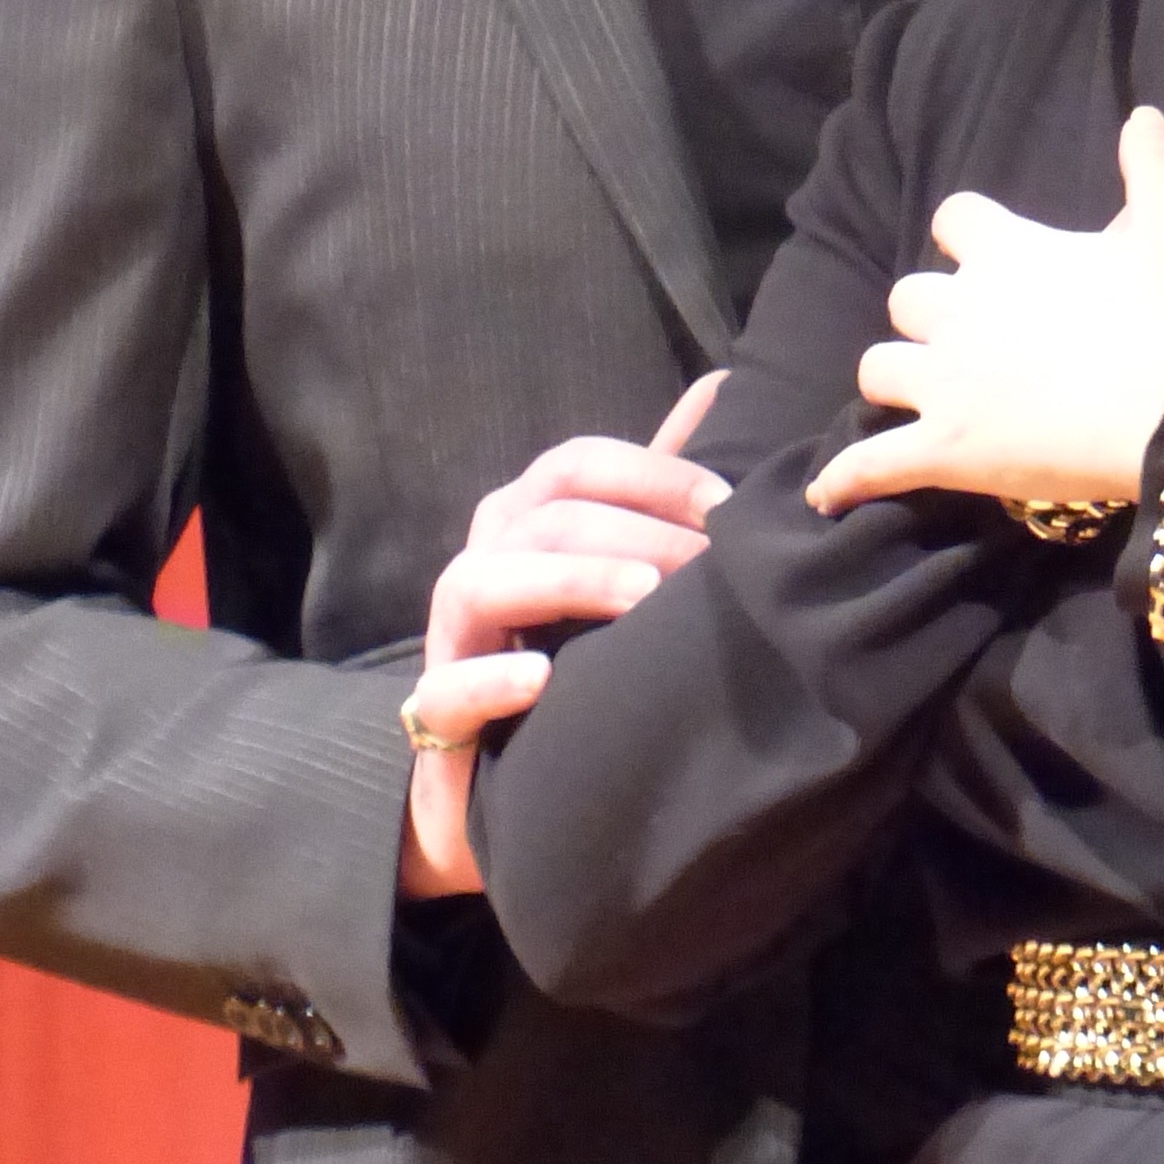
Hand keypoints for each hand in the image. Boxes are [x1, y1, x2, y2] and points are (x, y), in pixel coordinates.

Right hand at [396, 371, 725, 898]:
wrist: (506, 778)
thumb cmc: (571, 648)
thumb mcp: (618, 559)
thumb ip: (660, 481)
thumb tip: (721, 385)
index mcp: (524, 516)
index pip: (578, 464)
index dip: (654, 474)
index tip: (730, 507)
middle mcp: (482, 559)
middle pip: (546, 516)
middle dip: (634, 531)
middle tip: (710, 567)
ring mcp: (449, 635)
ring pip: (484, 580)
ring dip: (570, 581)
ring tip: (644, 599)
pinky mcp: (433, 712)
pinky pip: (444, 690)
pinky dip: (491, 678)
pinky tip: (542, 678)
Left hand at [808, 110, 1163, 518]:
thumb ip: (1152, 167)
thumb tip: (1145, 114)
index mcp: (1005, 253)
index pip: (952, 219)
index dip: (964, 237)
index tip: (982, 255)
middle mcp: (959, 309)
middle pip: (906, 299)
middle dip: (926, 317)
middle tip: (965, 342)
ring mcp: (943, 382)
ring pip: (879, 369)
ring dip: (894, 380)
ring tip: (916, 402)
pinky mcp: (942, 448)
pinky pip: (871, 464)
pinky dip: (844, 480)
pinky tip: (824, 495)